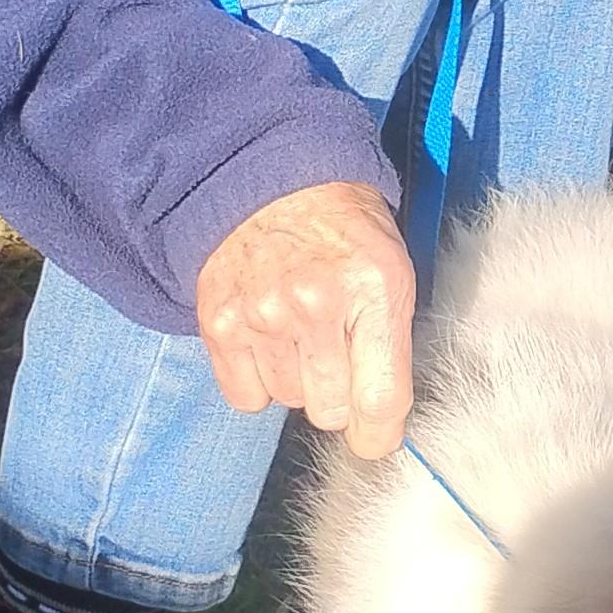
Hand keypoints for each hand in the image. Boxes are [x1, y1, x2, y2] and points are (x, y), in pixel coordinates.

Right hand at [195, 181, 415, 458]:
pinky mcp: (219, 322)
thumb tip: (384, 424)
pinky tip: (266, 342)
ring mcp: (262, 314)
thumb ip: (394, 345)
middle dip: (338, 395)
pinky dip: (256, 381)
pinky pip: (245, 397)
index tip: (375, 436)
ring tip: (297, 333)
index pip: (379, 401)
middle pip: (330, 411)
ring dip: (296, 380)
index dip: (379, 434)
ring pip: (288, 401)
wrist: (270, 176)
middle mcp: (316, 304)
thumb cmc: (342, 230)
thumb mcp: (392, 270)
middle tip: (334, 355)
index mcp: (373, 289)